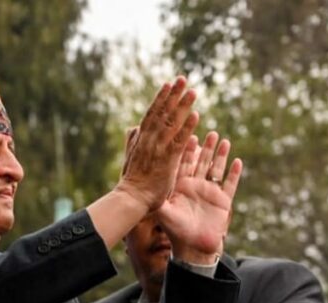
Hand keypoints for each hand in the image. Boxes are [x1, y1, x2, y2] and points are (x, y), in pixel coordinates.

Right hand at [115, 77, 199, 213]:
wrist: (132, 199)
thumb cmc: (132, 181)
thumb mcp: (130, 156)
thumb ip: (132, 141)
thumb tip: (133, 127)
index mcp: (141, 138)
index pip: (152, 114)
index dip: (160, 98)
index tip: (168, 84)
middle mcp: (149, 139)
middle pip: (163, 112)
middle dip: (173, 95)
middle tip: (183, 78)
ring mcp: (158, 148)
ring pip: (172, 122)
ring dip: (183, 105)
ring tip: (193, 91)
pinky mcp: (167, 159)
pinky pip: (180, 140)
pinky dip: (188, 126)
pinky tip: (196, 115)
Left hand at [156, 131, 242, 263]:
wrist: (193, 247)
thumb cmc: (176, 231)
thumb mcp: (163, 213)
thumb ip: (158, 196)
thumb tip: (148, 182)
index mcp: (181, 186)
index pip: (184, 163)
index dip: (188, 149)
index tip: (190, 134)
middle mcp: (195, 187)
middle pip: (201, 162)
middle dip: (206, 147)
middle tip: (210, 132)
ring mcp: (210, 193)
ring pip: (216, 169)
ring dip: (221, 155)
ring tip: (224, 140)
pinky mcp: (223, 202)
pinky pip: (229, 185)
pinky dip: (234, 174)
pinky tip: (238, 161)